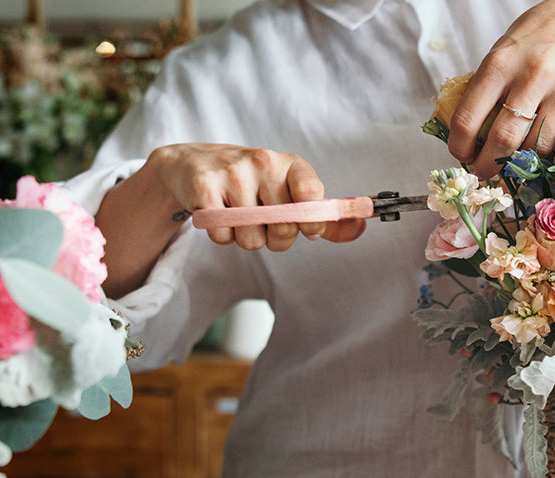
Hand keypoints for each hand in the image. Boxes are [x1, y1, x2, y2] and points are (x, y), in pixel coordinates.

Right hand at [150, 143, 366, 249]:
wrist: (193, 162)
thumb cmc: (253, 182)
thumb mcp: (289, 189)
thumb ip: (325, 216)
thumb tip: (361, 227)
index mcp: (290, 164)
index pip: (312, 195)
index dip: (312, 221)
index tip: (306, 227)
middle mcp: (263, 162)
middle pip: (284, 229)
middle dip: (276, 238)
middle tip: (263, 222)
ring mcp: (232, 173)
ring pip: (252, 239)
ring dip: (246, 238)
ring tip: (238, 215)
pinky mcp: (204, 187)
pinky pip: (223, 236)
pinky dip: (222, 236)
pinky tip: (219, 214)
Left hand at [446, 0, 554, 178]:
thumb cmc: (538, 36)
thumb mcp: (502, 53)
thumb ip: (485, 90)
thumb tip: (468, 136)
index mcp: (501, 62)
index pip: (468, 118)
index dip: (460, 147)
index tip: (461, 155)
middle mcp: (534, 75)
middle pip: (504, 141)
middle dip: (488, 165)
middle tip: (484, 170)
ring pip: (538, 148)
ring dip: (522, 160)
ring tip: (515, 157)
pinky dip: (552, 146)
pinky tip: (545, 136)